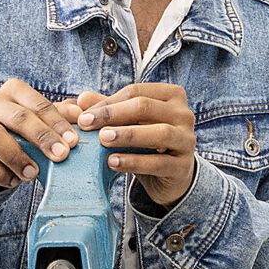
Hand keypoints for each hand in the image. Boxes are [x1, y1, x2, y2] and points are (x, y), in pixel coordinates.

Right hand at [0, 79, 82, 191]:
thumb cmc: (16, 137)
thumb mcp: (38, 126)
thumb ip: (58, 117)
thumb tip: (81, 112)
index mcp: (12, 91)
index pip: (37, 104)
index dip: (57, 123)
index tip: (73, 142)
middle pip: (17, 116)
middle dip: (42, 137)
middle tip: (60, 156)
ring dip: (17, 156)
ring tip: (34, 174)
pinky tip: (13, 182)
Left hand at [80, 82, 196, 209]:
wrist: (170, 176)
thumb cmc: (147, 142)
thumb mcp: (129, 124)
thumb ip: (108, 110)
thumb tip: (81, 98)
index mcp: (171, 96)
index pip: (136, 92)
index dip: (108, 103)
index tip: (83, 116)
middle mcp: (184, 114)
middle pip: (146, 107)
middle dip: (113, 115)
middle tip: (86, 124)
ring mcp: (187, 140)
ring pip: (159, 133)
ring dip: (127, 135)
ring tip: (102, 139)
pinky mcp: (183, 166)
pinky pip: (159, 162)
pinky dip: (134, 162)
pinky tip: (113, 162)